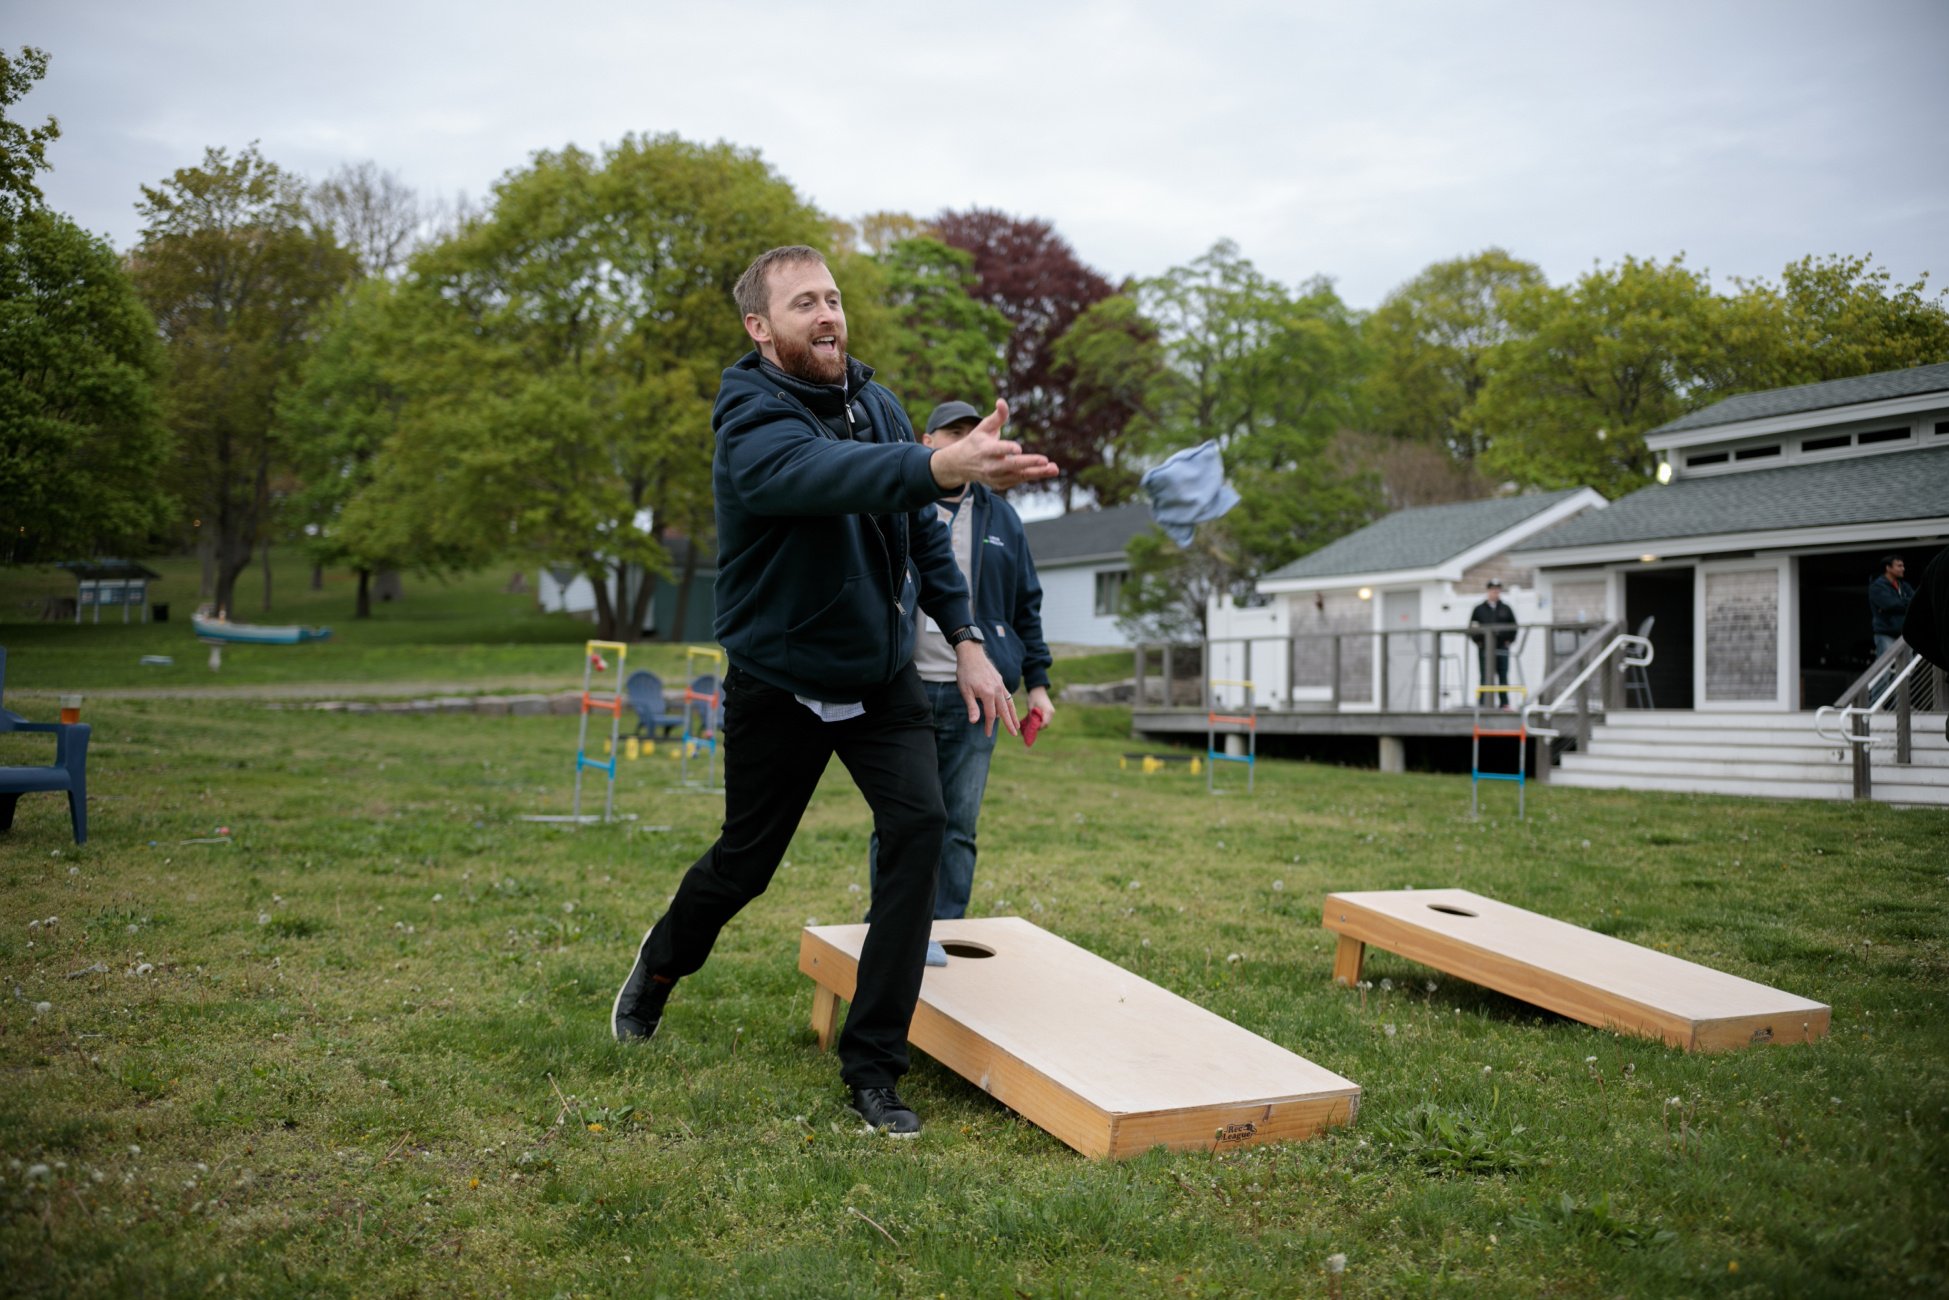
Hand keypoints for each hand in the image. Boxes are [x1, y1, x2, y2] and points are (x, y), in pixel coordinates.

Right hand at [928, 399, 1059, 491]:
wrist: (961, 464)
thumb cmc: (977, 441)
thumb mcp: (983, 427)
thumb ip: (997, 416)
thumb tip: (1002, 401)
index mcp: (985, 449)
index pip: (997, 450)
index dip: (1007, 449)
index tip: (1018, 449)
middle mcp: (990, 466)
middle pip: (1011, 466)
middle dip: (1029, 463)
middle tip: (1045, 460)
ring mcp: (995, 477)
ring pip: (1018, 476)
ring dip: (1037, 473)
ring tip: (1054, 469)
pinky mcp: (1000, 484)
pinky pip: (1018, 480)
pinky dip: (1033, 476)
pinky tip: (1047, 471)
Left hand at [955, 640, 1017, 737]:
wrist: (972, 654)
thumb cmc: (966, 673)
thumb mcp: (965, 691)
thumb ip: (972, 707)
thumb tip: (974, 722)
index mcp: (988, 694)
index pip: (990, 715)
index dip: (988, 726)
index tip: (987, 734)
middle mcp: (997, 690)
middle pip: (1004, 711)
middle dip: (1010, 723)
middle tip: (1015, 734)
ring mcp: (1000, 685)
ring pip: (1009, 703)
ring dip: (1013, 715)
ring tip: (1017, 725)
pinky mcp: (1000, 681)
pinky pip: (1007, 695)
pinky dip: (1009, 704)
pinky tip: (1009, 709)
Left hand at [1026, 685, 1054, 728]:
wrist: (1038, 689)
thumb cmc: (1033, 697)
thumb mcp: (1031, 707)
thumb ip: (1032, 717)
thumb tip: (1031, 726)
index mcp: (1048, 711)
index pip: (1044, 723)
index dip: (1038, 727)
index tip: (1031, 728)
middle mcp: (1051, 712)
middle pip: (1046, 724)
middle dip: (1039, 727)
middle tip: (1031, 726)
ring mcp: (1052, 712)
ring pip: (1047, 722)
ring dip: (1040, 724)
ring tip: (1033, 723)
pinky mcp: (1050, 711)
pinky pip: (1047, 719)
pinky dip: (1042, 720)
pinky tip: (1035, 719)